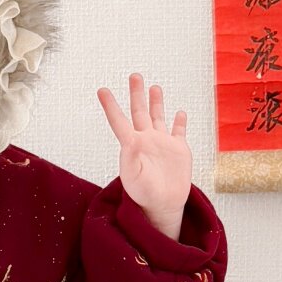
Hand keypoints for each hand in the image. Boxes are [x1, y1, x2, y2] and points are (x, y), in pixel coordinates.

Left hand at [96, 73, 191, 234]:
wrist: (162, 206)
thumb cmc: (144, 195)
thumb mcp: (134, 177)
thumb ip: (131, 158)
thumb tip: (129, 141)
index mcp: (133, 145)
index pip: (119, 121)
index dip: (110, 105)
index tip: (101, 90)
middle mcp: (146, 140)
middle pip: (140, 112)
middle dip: (137, 94)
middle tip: (134, 76)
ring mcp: (162, 143)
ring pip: (159, 117)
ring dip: (156, 102)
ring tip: (154, 87)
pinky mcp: (178, 150)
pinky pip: (179, 131)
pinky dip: (180, 121)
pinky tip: (179, 113)